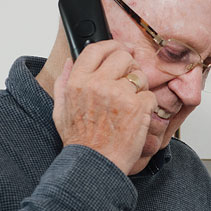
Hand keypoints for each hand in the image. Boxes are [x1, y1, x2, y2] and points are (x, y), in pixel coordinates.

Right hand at [52, 41, 157, 173]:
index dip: (111, 46)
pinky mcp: (137, 107)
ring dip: (138, 88)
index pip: (96, 49)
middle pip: (122, 56)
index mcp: (78, 82)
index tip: (119, 51)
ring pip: (139, 75)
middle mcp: (98, 84)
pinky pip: (150, 96)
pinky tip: (136, 119)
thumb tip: (69, 62)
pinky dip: (147, 107)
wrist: (96, 164)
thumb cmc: (80, 142)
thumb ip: (63, 83)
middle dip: (128, 67)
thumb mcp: (61, 111)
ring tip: (129, 106)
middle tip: (127, 82)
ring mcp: (119, 94)